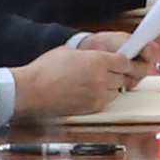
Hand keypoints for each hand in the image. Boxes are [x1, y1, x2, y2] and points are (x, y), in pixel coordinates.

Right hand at [7, 39, 137, 123]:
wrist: (33, 90)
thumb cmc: (46, 70)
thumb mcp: (71, 51)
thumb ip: (92, 55)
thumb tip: (102, 56)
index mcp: (98, 61)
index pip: (125, 62)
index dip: (126, 61)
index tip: (125, 61)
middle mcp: (101, 79)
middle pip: (124, 77)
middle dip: (121, 73)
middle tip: (115, 71)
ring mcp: (98, 95)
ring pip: (117, 90)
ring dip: (113, 86)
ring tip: (99, 81)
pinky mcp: (92, 108)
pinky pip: (106, 101)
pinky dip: (103, 96)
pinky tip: (91, 90)